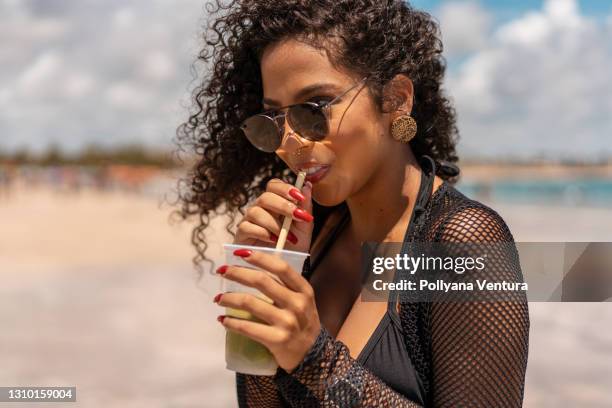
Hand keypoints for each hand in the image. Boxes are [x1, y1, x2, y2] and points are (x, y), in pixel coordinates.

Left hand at [214, 248, 320, 372]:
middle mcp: (297, 304)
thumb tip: (253, 268)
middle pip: (261, 281)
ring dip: (229, 298)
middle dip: (237, 273)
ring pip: (250, 303)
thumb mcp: (303, 300)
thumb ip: (285, 286)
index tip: (240, 252)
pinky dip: (231, 322)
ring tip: (218, 298)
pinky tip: (223, 319)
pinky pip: (247, 328)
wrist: (312, 356)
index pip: (281, 267)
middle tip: (222, 271)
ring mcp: (287, 322)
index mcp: (303, 290)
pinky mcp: (277, 340)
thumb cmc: (302, 323)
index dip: (259, 257)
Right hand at [233, 178, 313, 252]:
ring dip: (274, 224)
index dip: (285, 188)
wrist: (282, 269)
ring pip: (255, 212)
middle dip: (283, 205)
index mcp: (275, 203)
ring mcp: (249, 220)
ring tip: (288, 237)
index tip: (300, 197)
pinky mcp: (241, 234)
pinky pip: (247, 227)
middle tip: (297, 216)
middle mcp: (260, 208)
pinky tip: (274, 240)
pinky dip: (262, 233)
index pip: (274, 185)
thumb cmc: (292, 246)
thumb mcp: (304, 228)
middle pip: (265, 196)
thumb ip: (305, 208)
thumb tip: (307, 186)